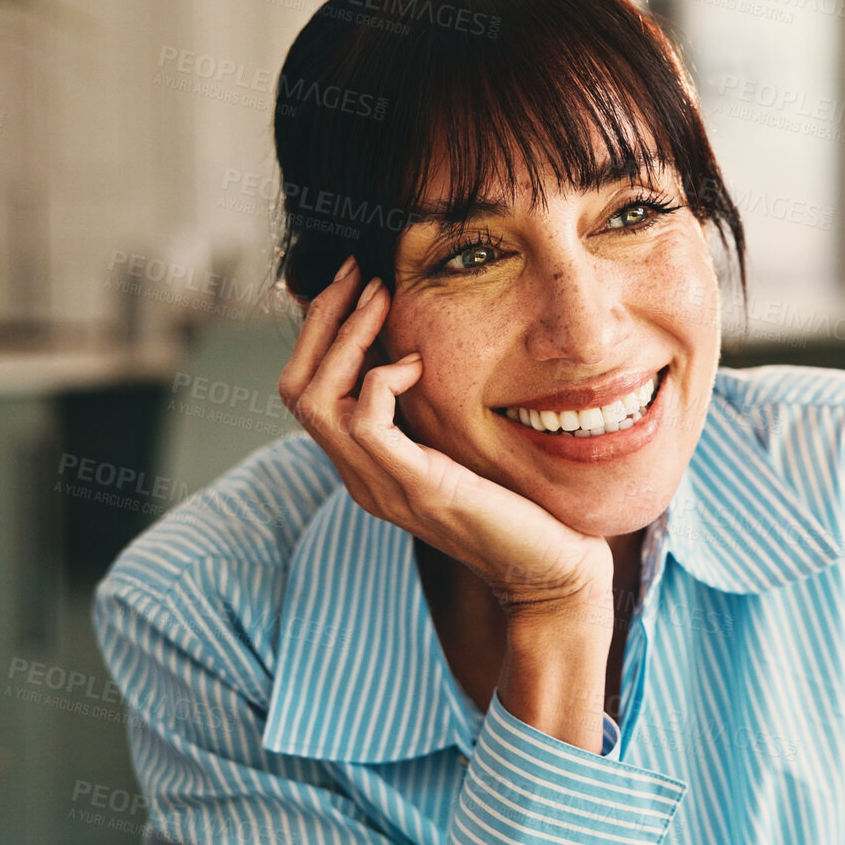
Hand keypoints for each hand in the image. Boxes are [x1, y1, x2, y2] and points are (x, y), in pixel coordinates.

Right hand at [278, 257, 613, 613]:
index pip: (305, 388)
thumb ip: (431, 406)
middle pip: (295, 388)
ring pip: (316, 400)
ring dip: (345, 337)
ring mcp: (381, 485)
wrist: (548, 570)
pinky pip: (367, 423)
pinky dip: (382, 379)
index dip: (319, 330)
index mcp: (365, 463)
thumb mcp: (461, 441)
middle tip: (358, 273)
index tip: (355, 280)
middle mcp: (360, 475)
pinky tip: (416, 363)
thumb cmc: (517, 504)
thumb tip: (415, 344)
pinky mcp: (415, 488)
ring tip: (381, 298)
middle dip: (321, 321)